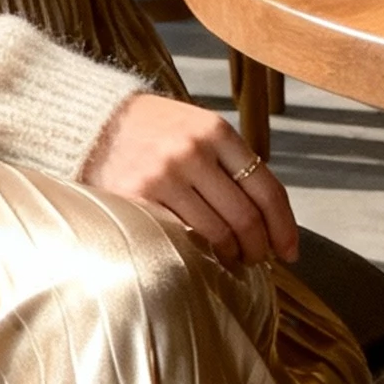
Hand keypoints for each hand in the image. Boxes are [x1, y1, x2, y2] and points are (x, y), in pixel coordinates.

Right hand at [83, 94, 298, 267]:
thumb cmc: (154, 133)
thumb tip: (269, 218)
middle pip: (246, 218)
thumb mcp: (198, 130)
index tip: (290, 250)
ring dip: (230, 255)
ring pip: (217, 233)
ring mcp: (165, 174)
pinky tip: (202, 256)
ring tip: (229, 259)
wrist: (94, 122)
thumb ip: (231, 164)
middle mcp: (194, 151)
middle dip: (258, 248)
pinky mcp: (138, 196)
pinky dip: (198, 253)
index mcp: (216, 131)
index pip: (267, 190)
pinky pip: (181, 236)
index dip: (284, 227)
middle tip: (257, 260)